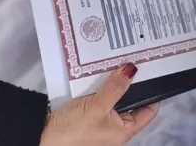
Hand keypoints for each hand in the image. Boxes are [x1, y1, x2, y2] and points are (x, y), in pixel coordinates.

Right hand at [40, 65, 158, 145]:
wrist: (42, 141)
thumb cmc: (73, 130)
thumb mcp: (96, 107)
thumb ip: (115, 89)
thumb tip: (133, 70)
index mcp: (125, 131)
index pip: (149, 110)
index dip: (153, 91)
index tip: (152, 69)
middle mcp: (117, 129)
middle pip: (131, 102)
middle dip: (130, 83)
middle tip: (132, 58)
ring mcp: (102, 123)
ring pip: (114, 99)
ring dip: (113, 83)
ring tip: (116, 60)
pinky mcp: (88, 117)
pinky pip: (100, 99)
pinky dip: (100, 87)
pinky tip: (98, 72)